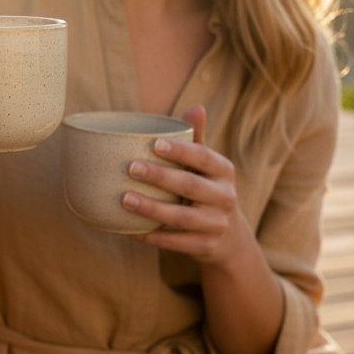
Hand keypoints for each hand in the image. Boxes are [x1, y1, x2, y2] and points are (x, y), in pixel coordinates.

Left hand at [122, 105, 241, 270]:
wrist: (230, 239)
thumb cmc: (208, 190)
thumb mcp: (208, 166)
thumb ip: (197, 139)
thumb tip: (196, 106)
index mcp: (224, 171)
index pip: (204, 157)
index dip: (181, 151)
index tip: (154, 144)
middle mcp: (225, 197)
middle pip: (190, 186)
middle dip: (160, 177)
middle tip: (130, 168)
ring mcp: (216, 224)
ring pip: (181, 217)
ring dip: (151, 208)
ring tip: (124, 199)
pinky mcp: (205, 247)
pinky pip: (174, 242)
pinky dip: (150, 236)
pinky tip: (128, 229)